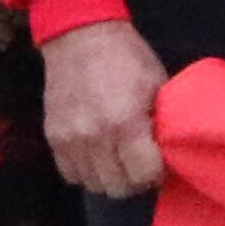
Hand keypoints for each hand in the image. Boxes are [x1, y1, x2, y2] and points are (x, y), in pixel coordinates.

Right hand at [42, 17, 168, 200]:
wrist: (80, 37)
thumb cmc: (128, 58)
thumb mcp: (158, 85)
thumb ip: (163, 122)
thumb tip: (171, 152)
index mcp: (125, 123)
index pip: (144, 175)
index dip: (157, 173)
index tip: (161, 162)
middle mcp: (94, 138)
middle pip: (117, 188)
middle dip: (135, 180)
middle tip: (142, 163)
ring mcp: (69, 140)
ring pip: (93, 185)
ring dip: (111, 178)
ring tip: (120, 159)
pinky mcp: (52, 138)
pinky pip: (71, 174)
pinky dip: (87, 171)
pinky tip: (99, 155)